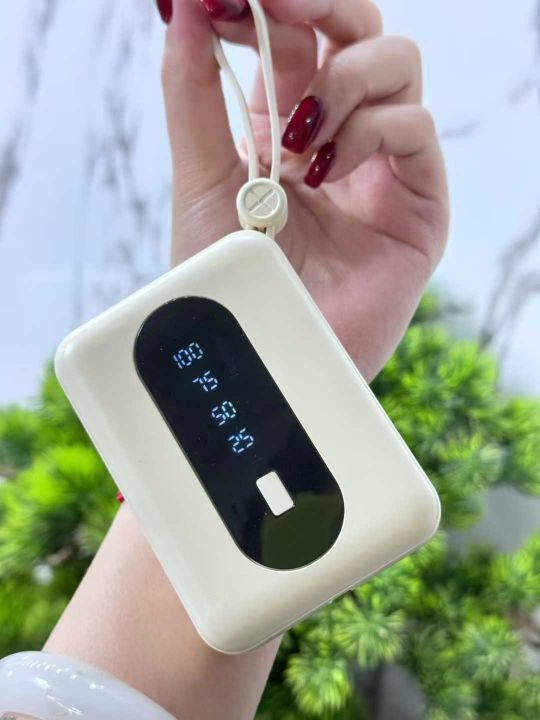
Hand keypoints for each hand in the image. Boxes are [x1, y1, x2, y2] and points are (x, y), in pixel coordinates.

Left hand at [160, 0, 448, 381]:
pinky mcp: (417, 207)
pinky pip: (417, 131)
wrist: (262, 353)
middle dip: (323, 6)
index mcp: (285, 127)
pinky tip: (329, 171)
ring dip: (343, 81)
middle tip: (280, 6)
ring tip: (298, 140)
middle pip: (358, 31)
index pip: (297, 35)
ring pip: (397, 65)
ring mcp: (381, 169)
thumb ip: (192, 92)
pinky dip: (372, 132)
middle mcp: (338, 138)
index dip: (271, 4)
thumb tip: (182, 4)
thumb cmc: (230, 279)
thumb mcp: (199, 177)